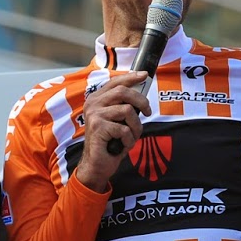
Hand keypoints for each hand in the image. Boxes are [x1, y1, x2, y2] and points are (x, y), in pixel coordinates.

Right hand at [74, 71, 150, 190]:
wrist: (97, 164)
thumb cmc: (110, 142)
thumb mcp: (118, 120)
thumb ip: (124, 106)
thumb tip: (141, 94)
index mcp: (96, 99)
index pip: (115, 82)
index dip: (131, 77)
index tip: (144, 75)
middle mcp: (93, 104)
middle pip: (123, 92)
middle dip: (141, 101)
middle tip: (148, 112)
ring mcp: (94, 114)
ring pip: (127, 111)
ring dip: (135, 126)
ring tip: (131, 136)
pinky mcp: (97, 127)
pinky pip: (124, 129)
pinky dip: (129, 139)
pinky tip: (123, 145)